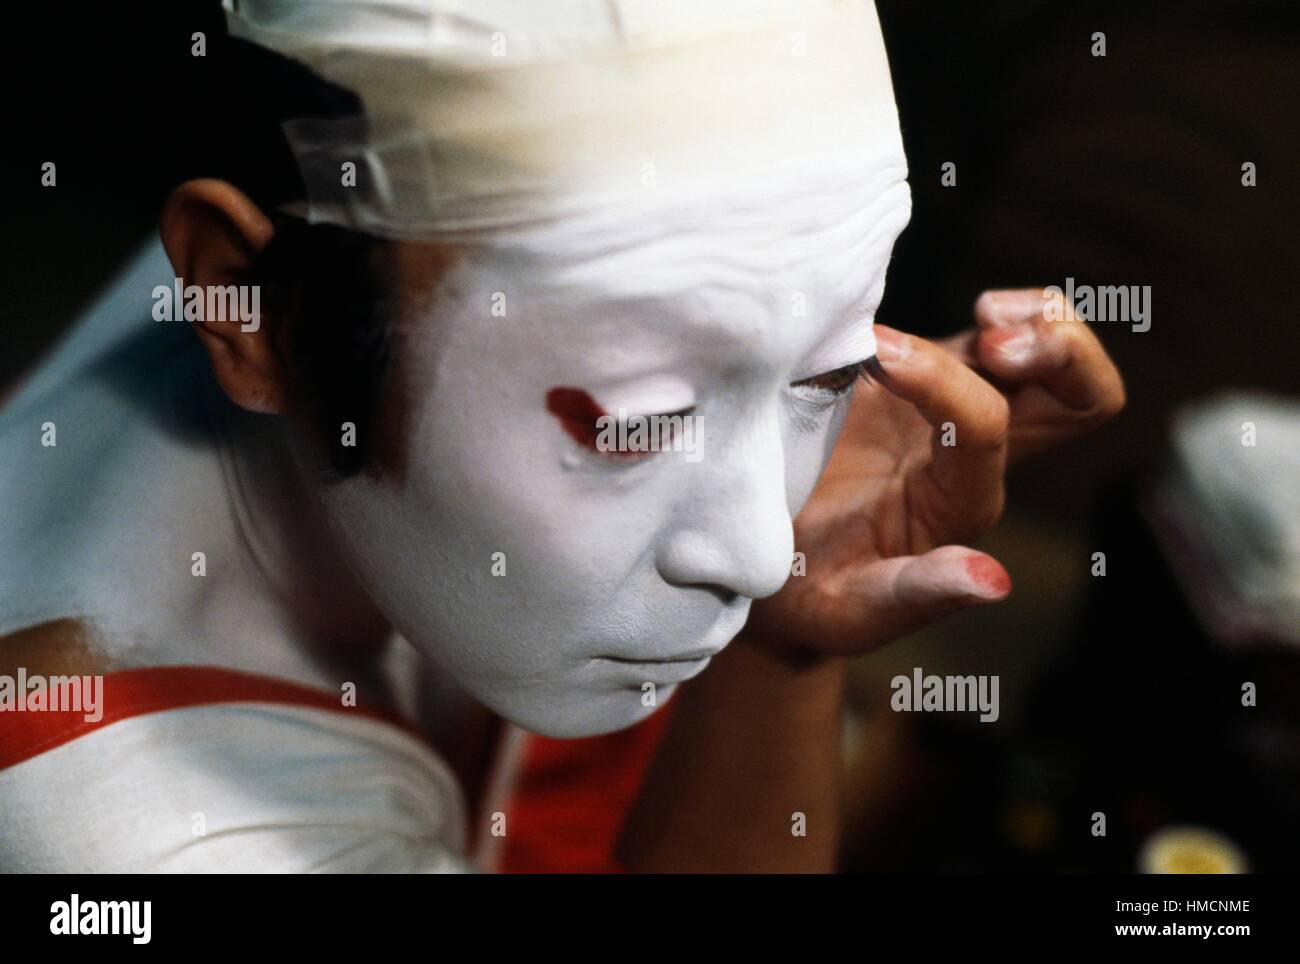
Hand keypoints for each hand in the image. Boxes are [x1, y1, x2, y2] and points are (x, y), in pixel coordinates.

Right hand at [743, 287, 1124, 656]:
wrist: (782, 576)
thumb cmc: (808, 596)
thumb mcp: (851, 612)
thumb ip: (914, 595)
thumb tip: (994, 581)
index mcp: (960, 504)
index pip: (985, 426)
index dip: (941, 380)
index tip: (875, 354)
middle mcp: (977, 455)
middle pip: (1083, 398)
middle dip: (1062, 350)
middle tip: (991, 333)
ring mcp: (957, 409)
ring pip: (1048, 352)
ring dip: (1032, 317)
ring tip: (981, 312)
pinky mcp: (927, 377)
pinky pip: (991, 333)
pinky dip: (990, 310)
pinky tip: (938, 304)